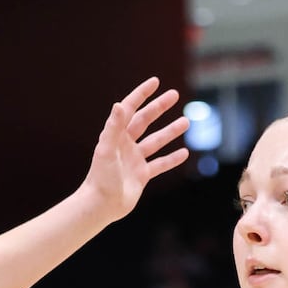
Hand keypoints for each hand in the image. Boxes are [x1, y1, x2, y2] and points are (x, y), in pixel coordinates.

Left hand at [82, 77, 189, 221]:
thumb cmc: (101, 177)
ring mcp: (135, 160)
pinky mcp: (142, 175)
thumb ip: (114, 127)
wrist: (101, 205)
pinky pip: (160, 164)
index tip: (155, 82)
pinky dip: (172, 159)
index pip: (130, 109)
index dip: (141, 94)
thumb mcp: (107, 149)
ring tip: (186, 122)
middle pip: (145, 121)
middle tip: (175, 94)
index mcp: (116, 135)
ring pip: (156, 141)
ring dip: (170, 131)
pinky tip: (184, 152)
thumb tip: (119, 104)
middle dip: (160, 107)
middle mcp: (126, 145)